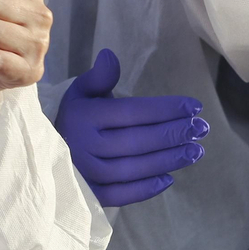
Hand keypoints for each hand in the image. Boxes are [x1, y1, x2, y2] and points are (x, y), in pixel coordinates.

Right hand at [55, 49, 208, 207]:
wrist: (47, 152)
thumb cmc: (74, 118)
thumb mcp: (81, 93)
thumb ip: (99, 77)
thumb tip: (110, 55)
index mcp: (84, 116)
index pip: (132, 112)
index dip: (165, 108)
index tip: (194, 106)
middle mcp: (85, 145)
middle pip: (138, 140)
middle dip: (174, 133)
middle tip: (201, 128)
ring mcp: (88, 172)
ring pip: (134, 168)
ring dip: (169, 159)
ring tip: (195, 151)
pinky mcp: (91, 194)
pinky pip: (123, 194)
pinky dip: (147, 188)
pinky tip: (169, 178)